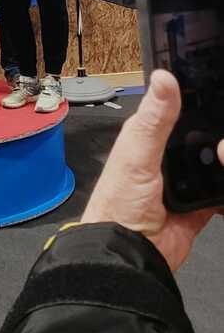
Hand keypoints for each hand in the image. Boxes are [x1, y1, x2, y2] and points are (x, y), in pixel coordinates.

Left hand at [81, 69, 223, 271]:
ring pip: (214, 163)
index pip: (177, 109)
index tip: (219, 87)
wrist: (129, 255)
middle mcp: (167, 157)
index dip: (197, 98)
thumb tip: (164, 77)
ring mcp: (184, 183)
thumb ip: (154, 118)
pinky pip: (220, 194)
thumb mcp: (137, 152)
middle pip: (201, 136)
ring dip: (223, 159)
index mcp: (149, 137)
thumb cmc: (119, 203)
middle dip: (217, 133)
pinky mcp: (198, 207)